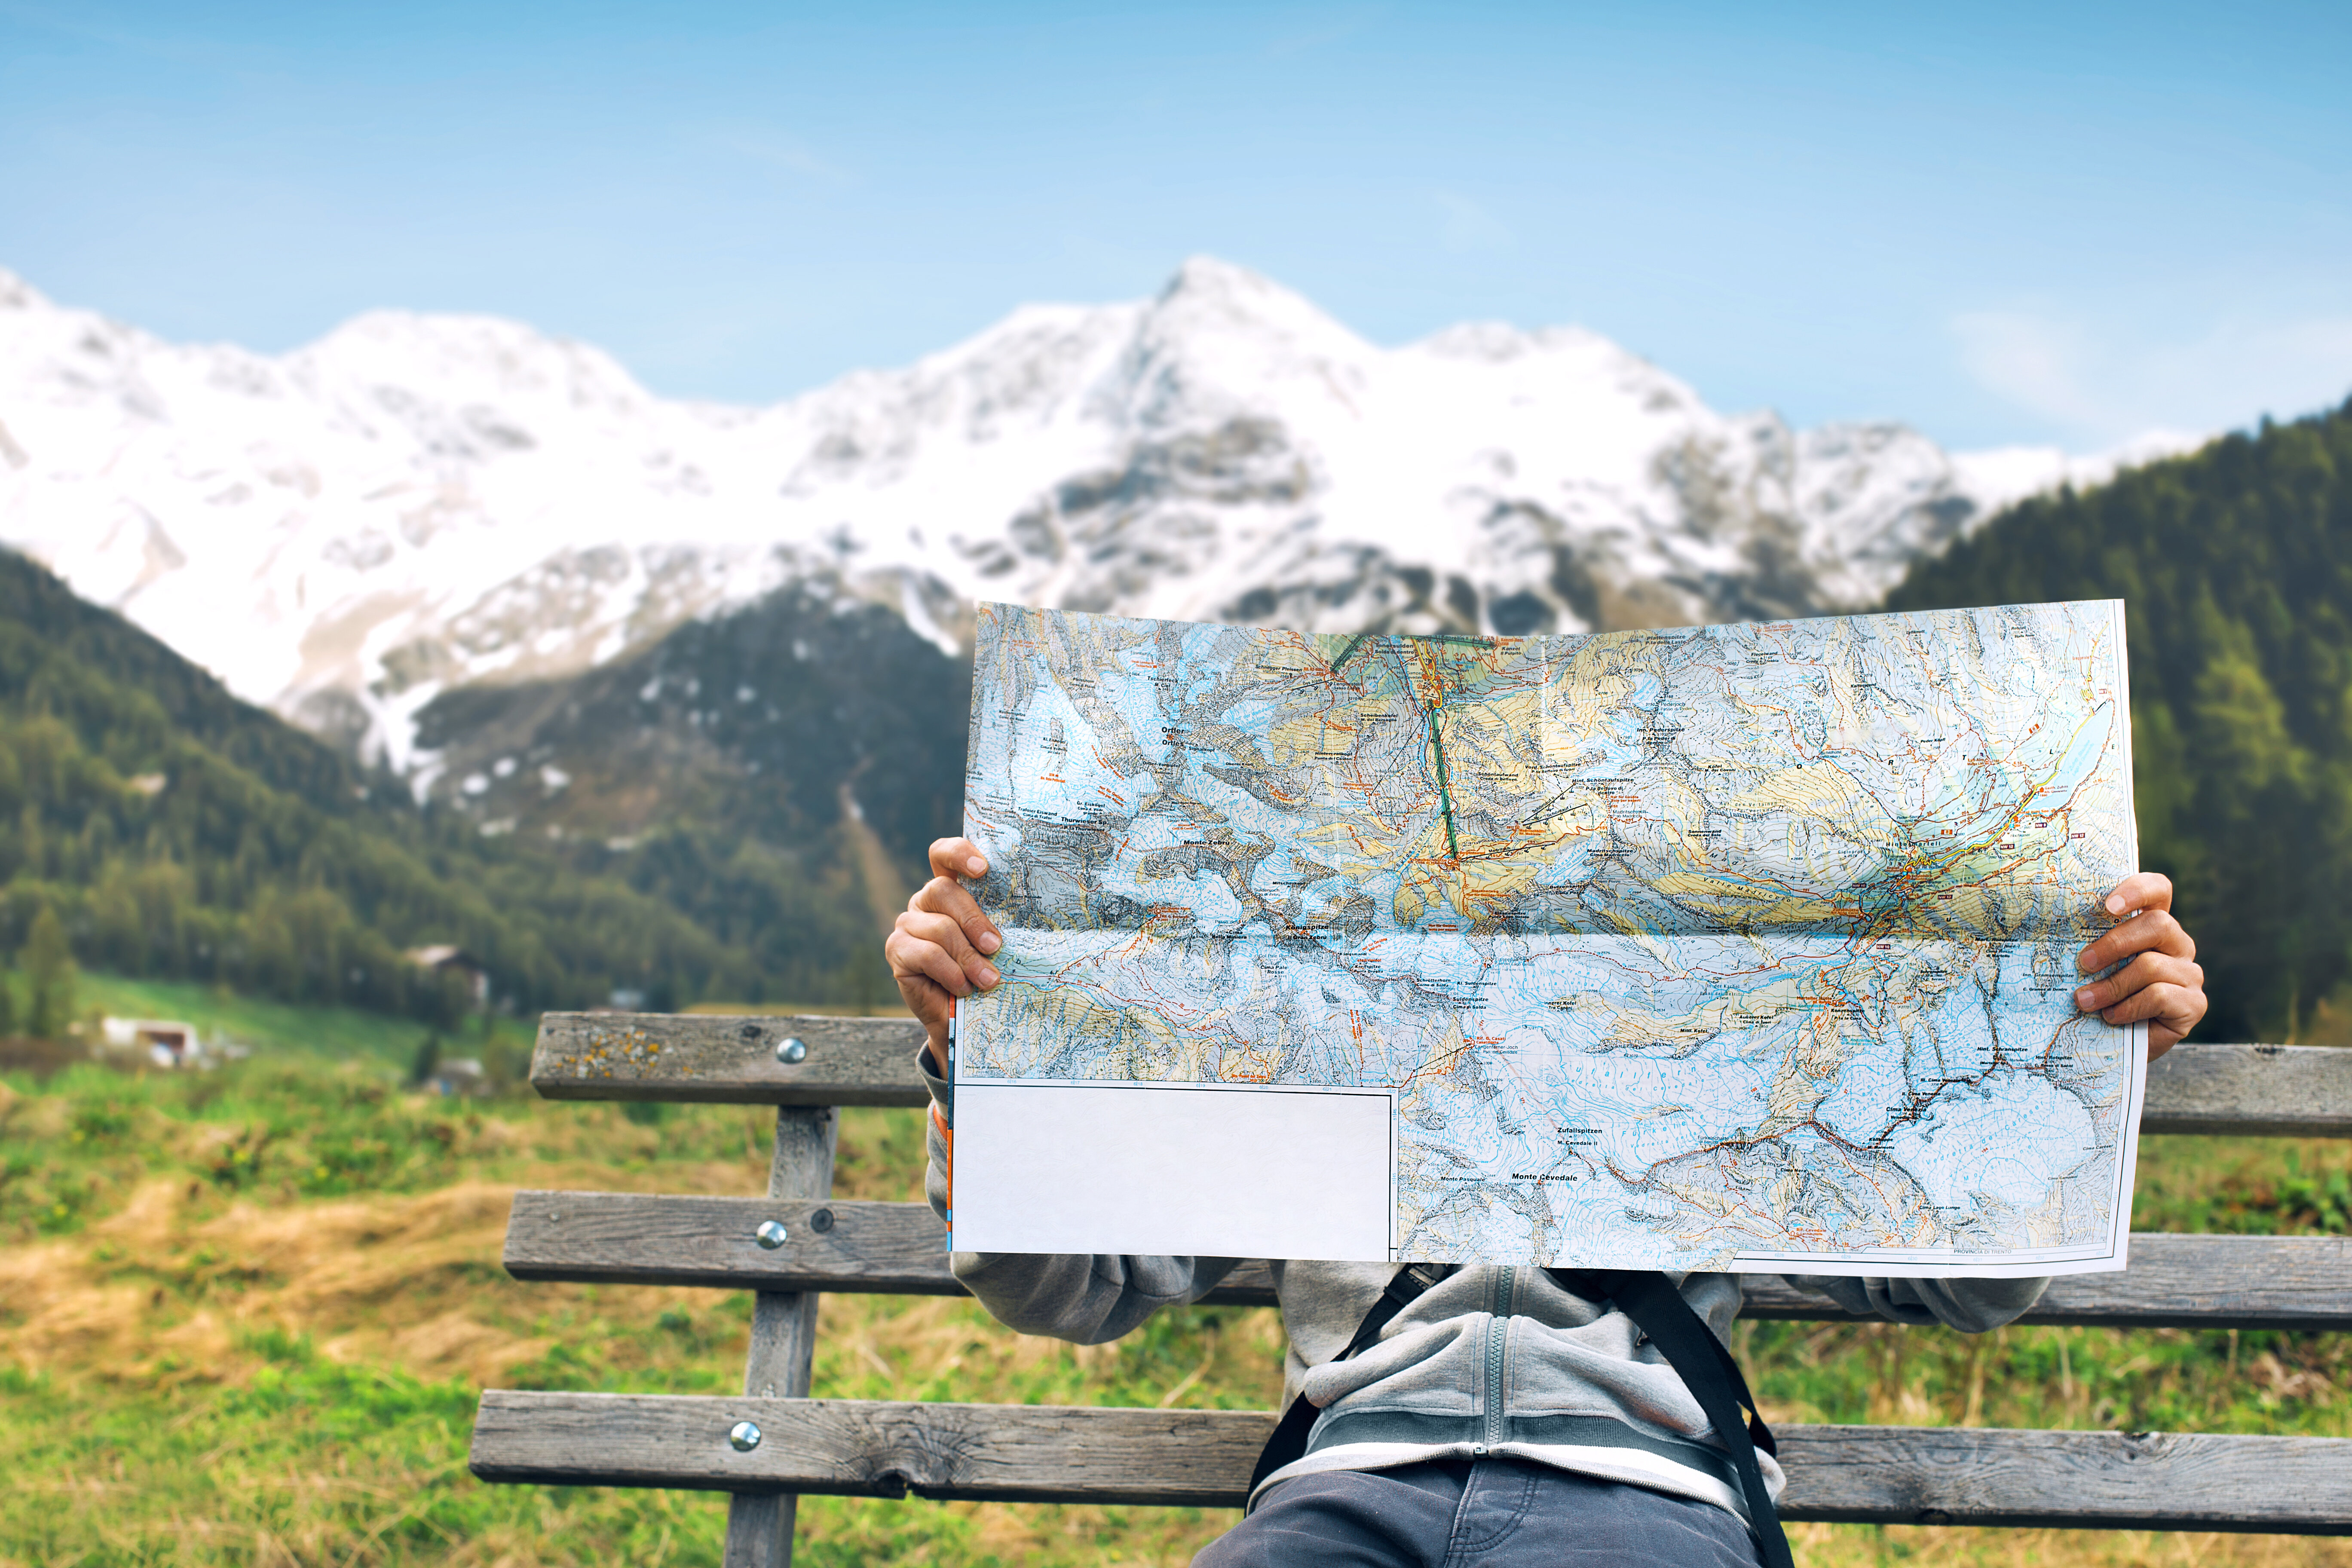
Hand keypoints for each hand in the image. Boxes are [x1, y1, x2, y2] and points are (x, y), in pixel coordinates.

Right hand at [885, 836, 1003, 1073]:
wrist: (961, 1018)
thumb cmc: (984, 972)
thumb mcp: (994, 944)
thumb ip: (999, 923)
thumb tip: (1031, 915)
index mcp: (949, 890)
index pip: (943, 855)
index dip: (959, 854)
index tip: (983, 869)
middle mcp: (924, 902)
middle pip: (943, 890)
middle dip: (974, 920)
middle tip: (995, 945)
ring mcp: (907, 925)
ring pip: (940, 928)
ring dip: (969, 958)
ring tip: (989, 980)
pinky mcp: (897, 950)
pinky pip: (927, 954)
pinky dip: (951, 972)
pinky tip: (963, 988)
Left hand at [2072, 872, 2205, 1059]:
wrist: (2120, 1043)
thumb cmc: (2101, 996)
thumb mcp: (2093, 967)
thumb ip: (2088, 945)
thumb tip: (2049, 930)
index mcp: (2153, 925)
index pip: (2159, 890)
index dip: (2138, 890)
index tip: (2108, 905)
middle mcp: (2177, 944)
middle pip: (2158, 924)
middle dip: (2115, 943)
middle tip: (2084, 962)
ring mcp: (2189, 973)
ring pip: (2151, 965)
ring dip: (2111, 985)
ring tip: (2085, 1001)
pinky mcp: (2193, 1003)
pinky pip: (2159, 996)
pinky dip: (2128, 1007)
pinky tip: (2111, 1016)